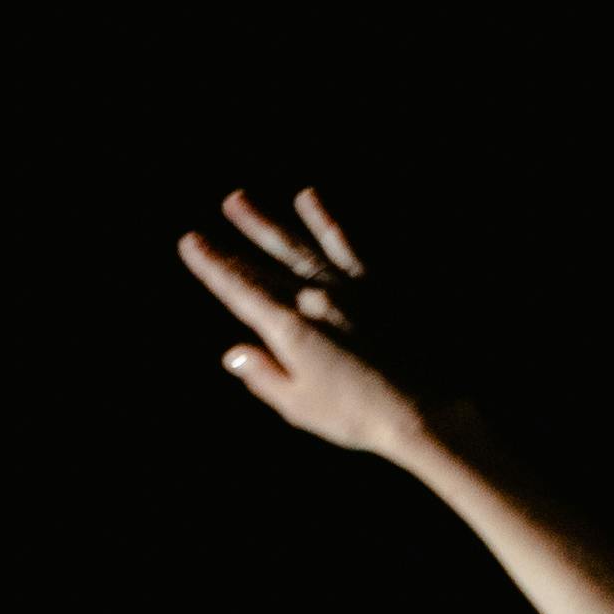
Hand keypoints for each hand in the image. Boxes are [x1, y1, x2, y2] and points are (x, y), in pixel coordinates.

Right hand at [178, 186, 431, 459]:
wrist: (424, 408)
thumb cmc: (360, 416)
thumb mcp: (301, 406)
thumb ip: (264, 376)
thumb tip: (232, 354)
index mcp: (290, 329)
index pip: (240, 290)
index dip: (212, 266)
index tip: (190, 243)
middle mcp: (313, 298)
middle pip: (263, 266)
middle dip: (229, 246)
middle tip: (203, 225)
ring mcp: (345, 286)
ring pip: (295, 245)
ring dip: (264, 222)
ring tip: (237, 199)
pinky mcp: (376, 282)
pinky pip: (344, 241)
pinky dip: (324, 218)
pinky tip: (308, 197)